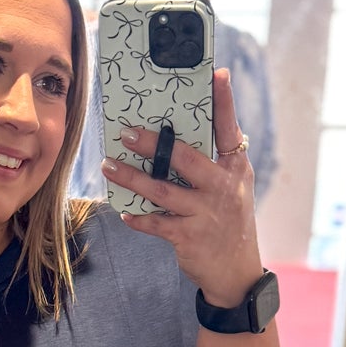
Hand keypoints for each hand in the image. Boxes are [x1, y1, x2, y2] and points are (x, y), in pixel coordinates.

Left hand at [101, 68, 264, 307]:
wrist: (237, 272)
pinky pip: (156, 224)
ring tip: (108, 166)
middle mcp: (222, 187)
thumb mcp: (235, 186)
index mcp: (235, 168)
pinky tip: (124, 212)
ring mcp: (205, 213)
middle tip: (126, 133)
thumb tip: (185, 131)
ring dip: (131, 178)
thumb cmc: (230, 220)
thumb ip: (217, 159)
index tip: (217, 74)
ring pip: (161, 191)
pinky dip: (138, 218)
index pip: (229, 129)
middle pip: (184, 158)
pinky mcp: (188, 237)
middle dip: (153, 144)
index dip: (224, 102)